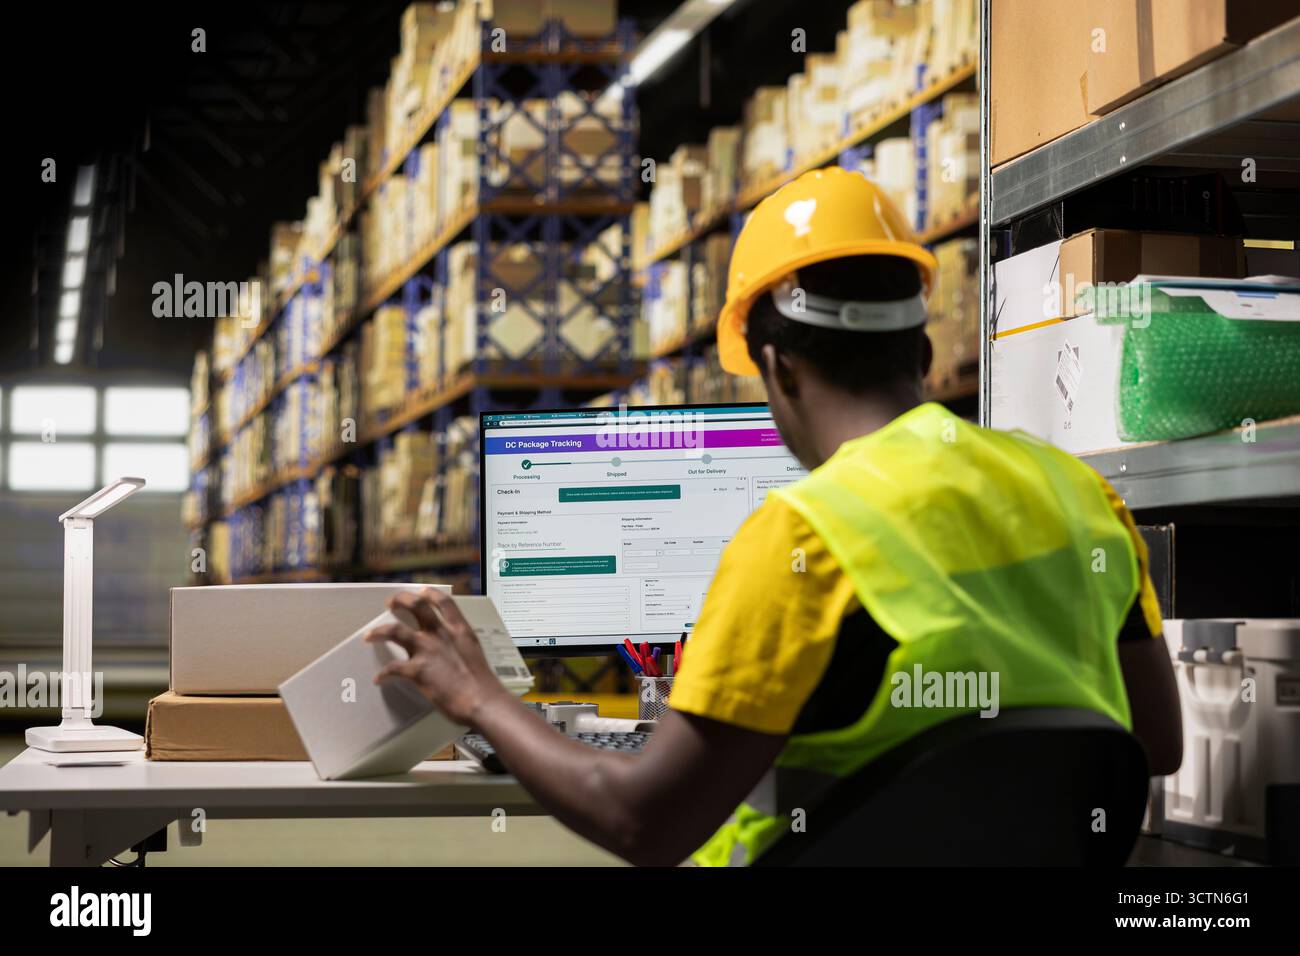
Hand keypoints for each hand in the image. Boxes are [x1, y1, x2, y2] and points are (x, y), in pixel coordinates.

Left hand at [364, 588, 509, 726]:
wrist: (482, 701)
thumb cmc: (482, 684)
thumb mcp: (474, 654)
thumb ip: (461, 647)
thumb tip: (453, 652)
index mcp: (459, 631)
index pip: (444, 603)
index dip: (431, 594)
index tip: (423, 592)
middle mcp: (441, 635)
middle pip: (416, 607)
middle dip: (401, 601)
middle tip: (392, 603)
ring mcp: (427, 651)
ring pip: (395, 631)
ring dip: (379, 631)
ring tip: (370, 635)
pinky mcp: (417, 671)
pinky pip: (392, 668)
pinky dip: (383, 674)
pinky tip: (379, 678)